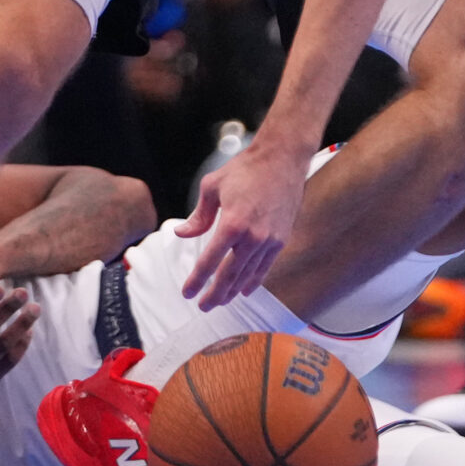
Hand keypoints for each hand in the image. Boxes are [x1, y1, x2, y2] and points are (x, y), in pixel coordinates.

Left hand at [179, 135, 307, 310]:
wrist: (283, 159)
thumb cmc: (246, 169)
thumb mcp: (212, 187)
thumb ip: (198, 216)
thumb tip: (182, 234)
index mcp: (232, 224)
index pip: (210, 261)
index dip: (197, 280)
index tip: (187, 292)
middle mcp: (252, 237)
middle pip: (229, 275)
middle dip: (214, 294)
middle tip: (202, 306)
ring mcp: (269, 240)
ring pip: (248, 275)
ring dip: (232, 291)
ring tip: (220, 301)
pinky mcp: (281, 239)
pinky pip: (265, 267)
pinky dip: (254, 281)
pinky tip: (244, 290)